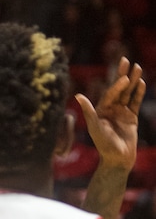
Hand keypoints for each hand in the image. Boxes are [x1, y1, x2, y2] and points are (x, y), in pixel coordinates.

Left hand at [75, 57, 144, 171]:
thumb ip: (88, 111)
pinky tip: (141, 82)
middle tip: (126, 60)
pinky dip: (138, 93)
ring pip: (128, 93)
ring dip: (133, 81)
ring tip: (138, 67)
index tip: (125, 78)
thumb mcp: (95, 127)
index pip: (110, 93)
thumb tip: (78, 95)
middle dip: (122, 74)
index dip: (117, 85)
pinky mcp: (131, 117)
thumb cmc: (104, 144)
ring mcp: (122, 111)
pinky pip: (135, 102)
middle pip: (118, 88)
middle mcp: (111, 107)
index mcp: (101, 108)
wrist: (117, 159)